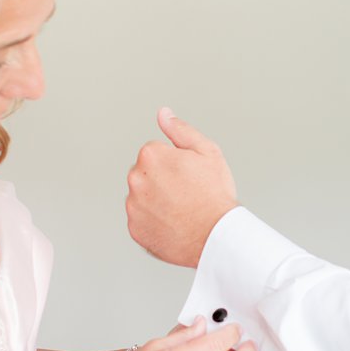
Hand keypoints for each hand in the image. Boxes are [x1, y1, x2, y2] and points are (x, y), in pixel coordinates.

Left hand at [126, 108, 237, 267]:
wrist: (216, 236)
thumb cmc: (215, 195)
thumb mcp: (207, 152)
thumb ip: (180, 130)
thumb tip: (163, 114)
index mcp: (151, 155)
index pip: (155, 153)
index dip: (175, 163)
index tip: (189, 176)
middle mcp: (136, 179)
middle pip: (146, 174)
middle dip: (161, 180)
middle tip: (186, 193)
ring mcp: (133, 205)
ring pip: (142, 197)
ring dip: (156, 201)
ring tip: (181, 210)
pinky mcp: (134, 228)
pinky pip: (141, 220)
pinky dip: (154, 221)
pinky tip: (173, 223)